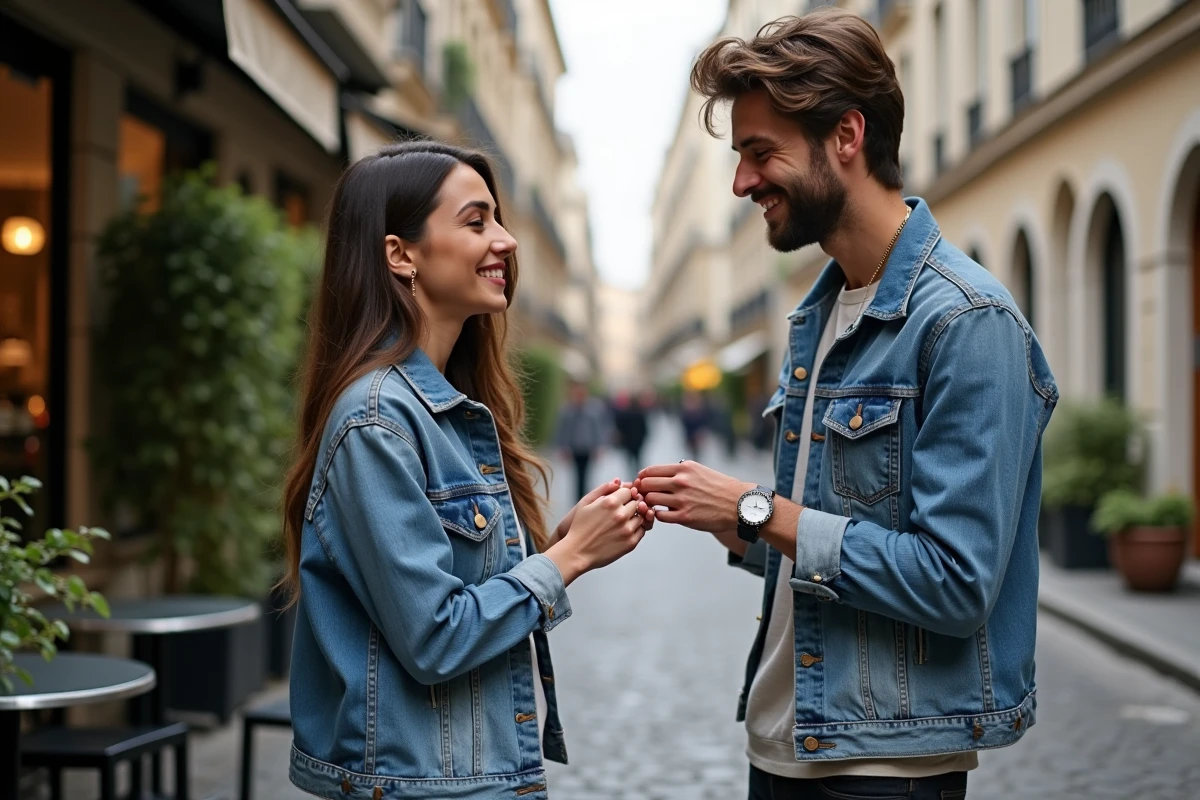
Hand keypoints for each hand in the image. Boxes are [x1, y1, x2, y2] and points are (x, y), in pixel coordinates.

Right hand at [544, 487, 645, 583]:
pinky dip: (637, 529)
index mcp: (610, 502)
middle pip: (637, 502)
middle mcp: (621, 514)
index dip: (625, 495)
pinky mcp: (631, 543)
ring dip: (635, 517)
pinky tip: (625, 530)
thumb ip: (603, 489)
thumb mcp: (585, 503)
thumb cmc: (579, 527)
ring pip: (642, 516)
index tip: (620, 500)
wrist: (577, 552)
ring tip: (624, 521)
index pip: (629, 491)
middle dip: (632, 505)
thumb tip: (619, 481)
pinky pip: (642, 530)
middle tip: (623, 510)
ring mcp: (627, 529)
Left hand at [635, 460, 754, 534]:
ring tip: (653, 506)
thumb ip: (679, 472)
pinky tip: (664, 514)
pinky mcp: (685, 517)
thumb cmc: (719, 487)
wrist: (739, 504)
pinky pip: (660, 516)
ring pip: (650, 500)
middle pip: (646, 485)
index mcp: (684, 468)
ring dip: (649, 504)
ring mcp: (682, 500)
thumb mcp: (699, 470)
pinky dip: (658, 515)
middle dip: (642, 490)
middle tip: (644, 496)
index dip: (642, 478)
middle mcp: (681, 482)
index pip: (650, 471)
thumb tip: (658, 475)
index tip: (642, 483)